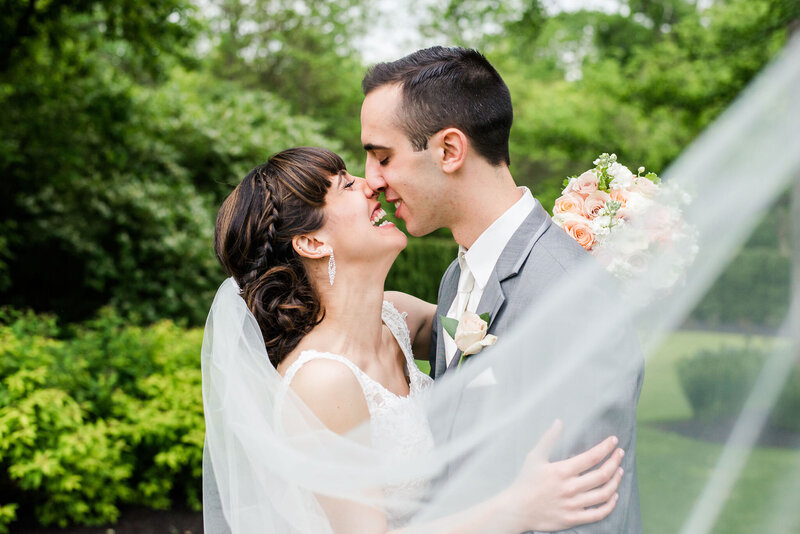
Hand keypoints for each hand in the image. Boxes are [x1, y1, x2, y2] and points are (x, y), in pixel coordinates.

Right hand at [503, 420, 623, 531]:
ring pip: (604, 493)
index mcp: (562, 471)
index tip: (614, 440)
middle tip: (620, 453)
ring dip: (616, 481)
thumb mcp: (534, 457)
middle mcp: (570, 488)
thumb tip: (559, 422)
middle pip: (602, 474)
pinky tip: (614, 495)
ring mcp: (573, 505)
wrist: (518, 509)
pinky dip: (610, 504)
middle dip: (615, 461)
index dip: (606, 447)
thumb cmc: (525, 481)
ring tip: (619, 471)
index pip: (592, 457)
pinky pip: (599, 513)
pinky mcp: (574, 519)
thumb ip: (548, 439)